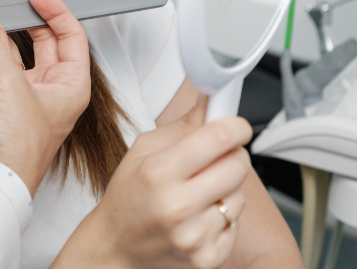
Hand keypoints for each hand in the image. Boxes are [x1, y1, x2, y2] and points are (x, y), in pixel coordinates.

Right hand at [0, 0, 90, 195]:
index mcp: (69, 85)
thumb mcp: (10, 83)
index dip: (56, 12)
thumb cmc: (17, 148)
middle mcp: (47, 89)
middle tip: (7, 1)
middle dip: (21, 21)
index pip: (71, 37)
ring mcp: (17, 94)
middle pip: (39, 42)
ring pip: (7, 53)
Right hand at [52, 97, 252, 268]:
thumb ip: (181, 127)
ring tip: (202, 190)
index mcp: (159, 172)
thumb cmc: (128, 195)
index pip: (217, 138)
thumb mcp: (142, 151)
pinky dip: (223, 216)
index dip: (236, 126)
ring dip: (228, 188)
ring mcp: (194, 236)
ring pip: (239, 196)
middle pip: (237, 166)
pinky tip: (201, 215)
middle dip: (234, 154)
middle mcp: (178, 205)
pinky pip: (236, 224)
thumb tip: (210, 104)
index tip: (238, 125)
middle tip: (219, 155)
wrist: (116, 246)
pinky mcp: (207, 258)